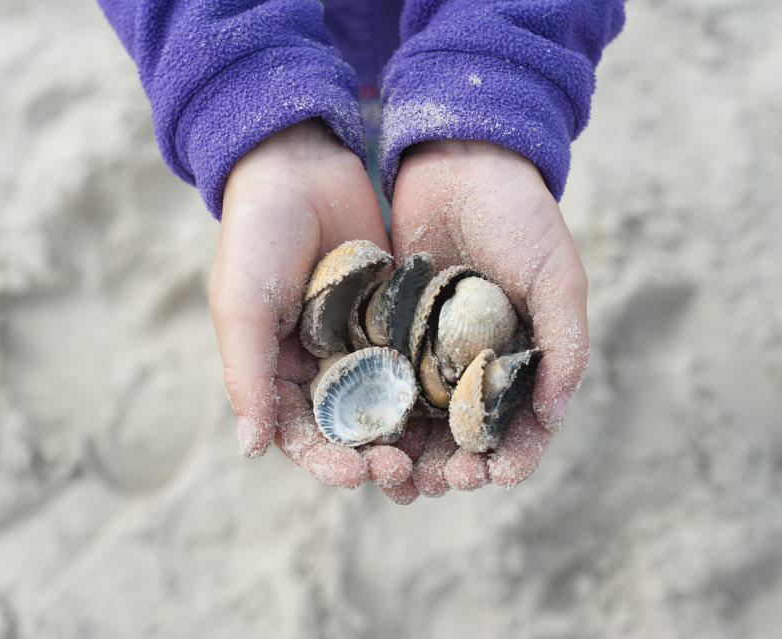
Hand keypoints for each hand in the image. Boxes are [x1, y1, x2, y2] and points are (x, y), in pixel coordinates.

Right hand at [210, 120, 418, 502]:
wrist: (300, 164)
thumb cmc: (257, 235)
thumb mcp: (241, 304)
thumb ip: (246, 374)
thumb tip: (252, 449)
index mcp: (277, 371)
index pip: (300, 433)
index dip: (325, 460)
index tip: (353, 474)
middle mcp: (321, 366)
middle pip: (351, 431)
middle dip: (374, 458)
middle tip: (402, 474)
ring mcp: (362, 345)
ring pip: (391, 406)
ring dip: (411, 438)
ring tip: (435, 459)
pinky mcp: (398, 320)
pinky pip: (419, 364)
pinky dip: (436, 391)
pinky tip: (459, 408)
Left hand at [390, 140, 588, 492]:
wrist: (460, 159)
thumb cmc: (520, 215)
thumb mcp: (556, 275)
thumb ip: (564, 342)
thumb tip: (555, 415)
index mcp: (520, 359)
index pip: (518, 426)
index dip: (509, 456)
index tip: (492, 475)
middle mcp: (471, 364)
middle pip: (461, 436)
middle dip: (450, 467)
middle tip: (436, 484)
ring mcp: (425, 350)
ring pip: (415, 421)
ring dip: (407, 454)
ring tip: (394, 474)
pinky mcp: (383, 331)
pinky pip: (377, 381)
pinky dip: (371, 412)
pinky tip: (360, 434)